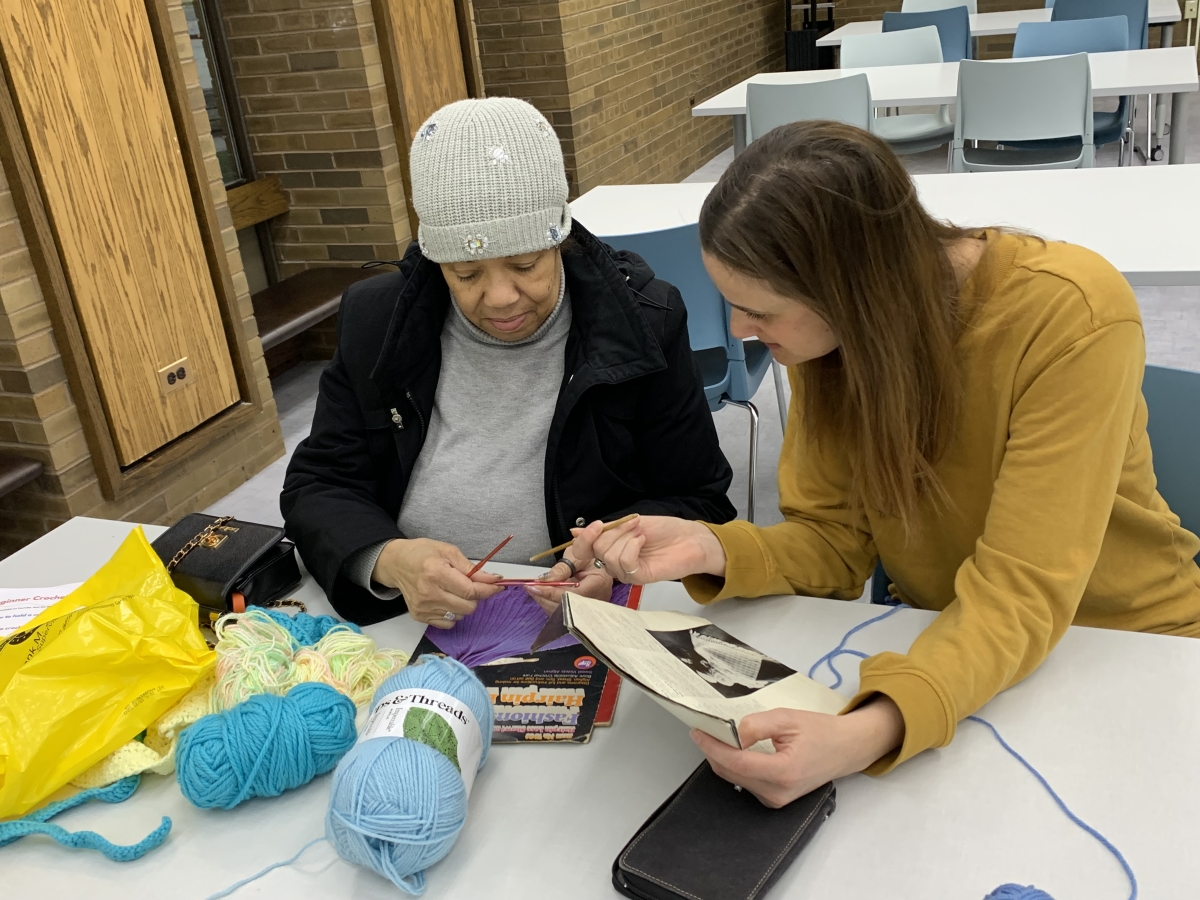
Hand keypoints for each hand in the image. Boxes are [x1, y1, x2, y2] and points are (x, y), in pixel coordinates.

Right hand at [371, 538, 501, 628]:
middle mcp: (428, 593)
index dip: (488, 590)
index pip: (470, 590)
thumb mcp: (448, 551)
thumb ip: (471, 568)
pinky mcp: (419, 616)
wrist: (396, 563)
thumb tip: (493, 580)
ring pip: (460, 616)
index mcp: (436, 573)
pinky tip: (446, 600)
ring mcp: (423, 607)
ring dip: (463, 605)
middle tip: (470, 585)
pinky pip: (448, 623)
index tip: (498, 586)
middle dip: (475, 597)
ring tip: (454, 591)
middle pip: (468, 607)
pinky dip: (453, 613)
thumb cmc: (423, 553)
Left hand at [525, 520, 612, 611]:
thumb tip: (543, 581)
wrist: (602, 558)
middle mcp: (595, 601)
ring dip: (545, 601)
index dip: (551, 592)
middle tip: (529, 587)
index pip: (571, 595)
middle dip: (545, 598)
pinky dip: (550, 603)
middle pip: (565, 608)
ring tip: (533, 589)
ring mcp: (589, 609)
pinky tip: (541, 593)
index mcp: (598, 584)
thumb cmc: (592, 554)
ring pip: (562, 613)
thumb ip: (561, 569)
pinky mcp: (582, 611)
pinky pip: (563, 611)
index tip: (534, 586)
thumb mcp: (577, 555)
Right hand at [590, 515, 726, 583]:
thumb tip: (575, 531)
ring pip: (609, 556)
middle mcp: (614, 563)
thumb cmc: (664, 530)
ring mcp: (626, 572)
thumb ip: (605, 529)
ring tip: (641, 534)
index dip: (585, 538)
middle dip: (615, 532)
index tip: (597, 524)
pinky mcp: (638, 578)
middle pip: (597, 549)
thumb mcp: (629, 523)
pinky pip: (624, 562)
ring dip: (626, 537)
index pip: (583, 550)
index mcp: (610, 548)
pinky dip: (632, 547)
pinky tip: (643, 541)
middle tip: (635, 525)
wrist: (690, 538)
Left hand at [691, 696, 904, 807]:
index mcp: (783, 772)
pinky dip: (734, 767)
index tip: (697, 731)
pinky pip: (746, 783)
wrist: (846, 749)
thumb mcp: (788, 719)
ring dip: (722, 759)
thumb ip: (757, 725)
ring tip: (715, 736)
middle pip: (731, 773)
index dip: (713, 747)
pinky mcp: (775, 799)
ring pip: (736, 780)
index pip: (736, 763)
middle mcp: (777, 792)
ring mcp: (776, 800)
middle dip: (713, 751)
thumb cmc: (821, 731)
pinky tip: (732, 750)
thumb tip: (734, 734)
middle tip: (704, 729)